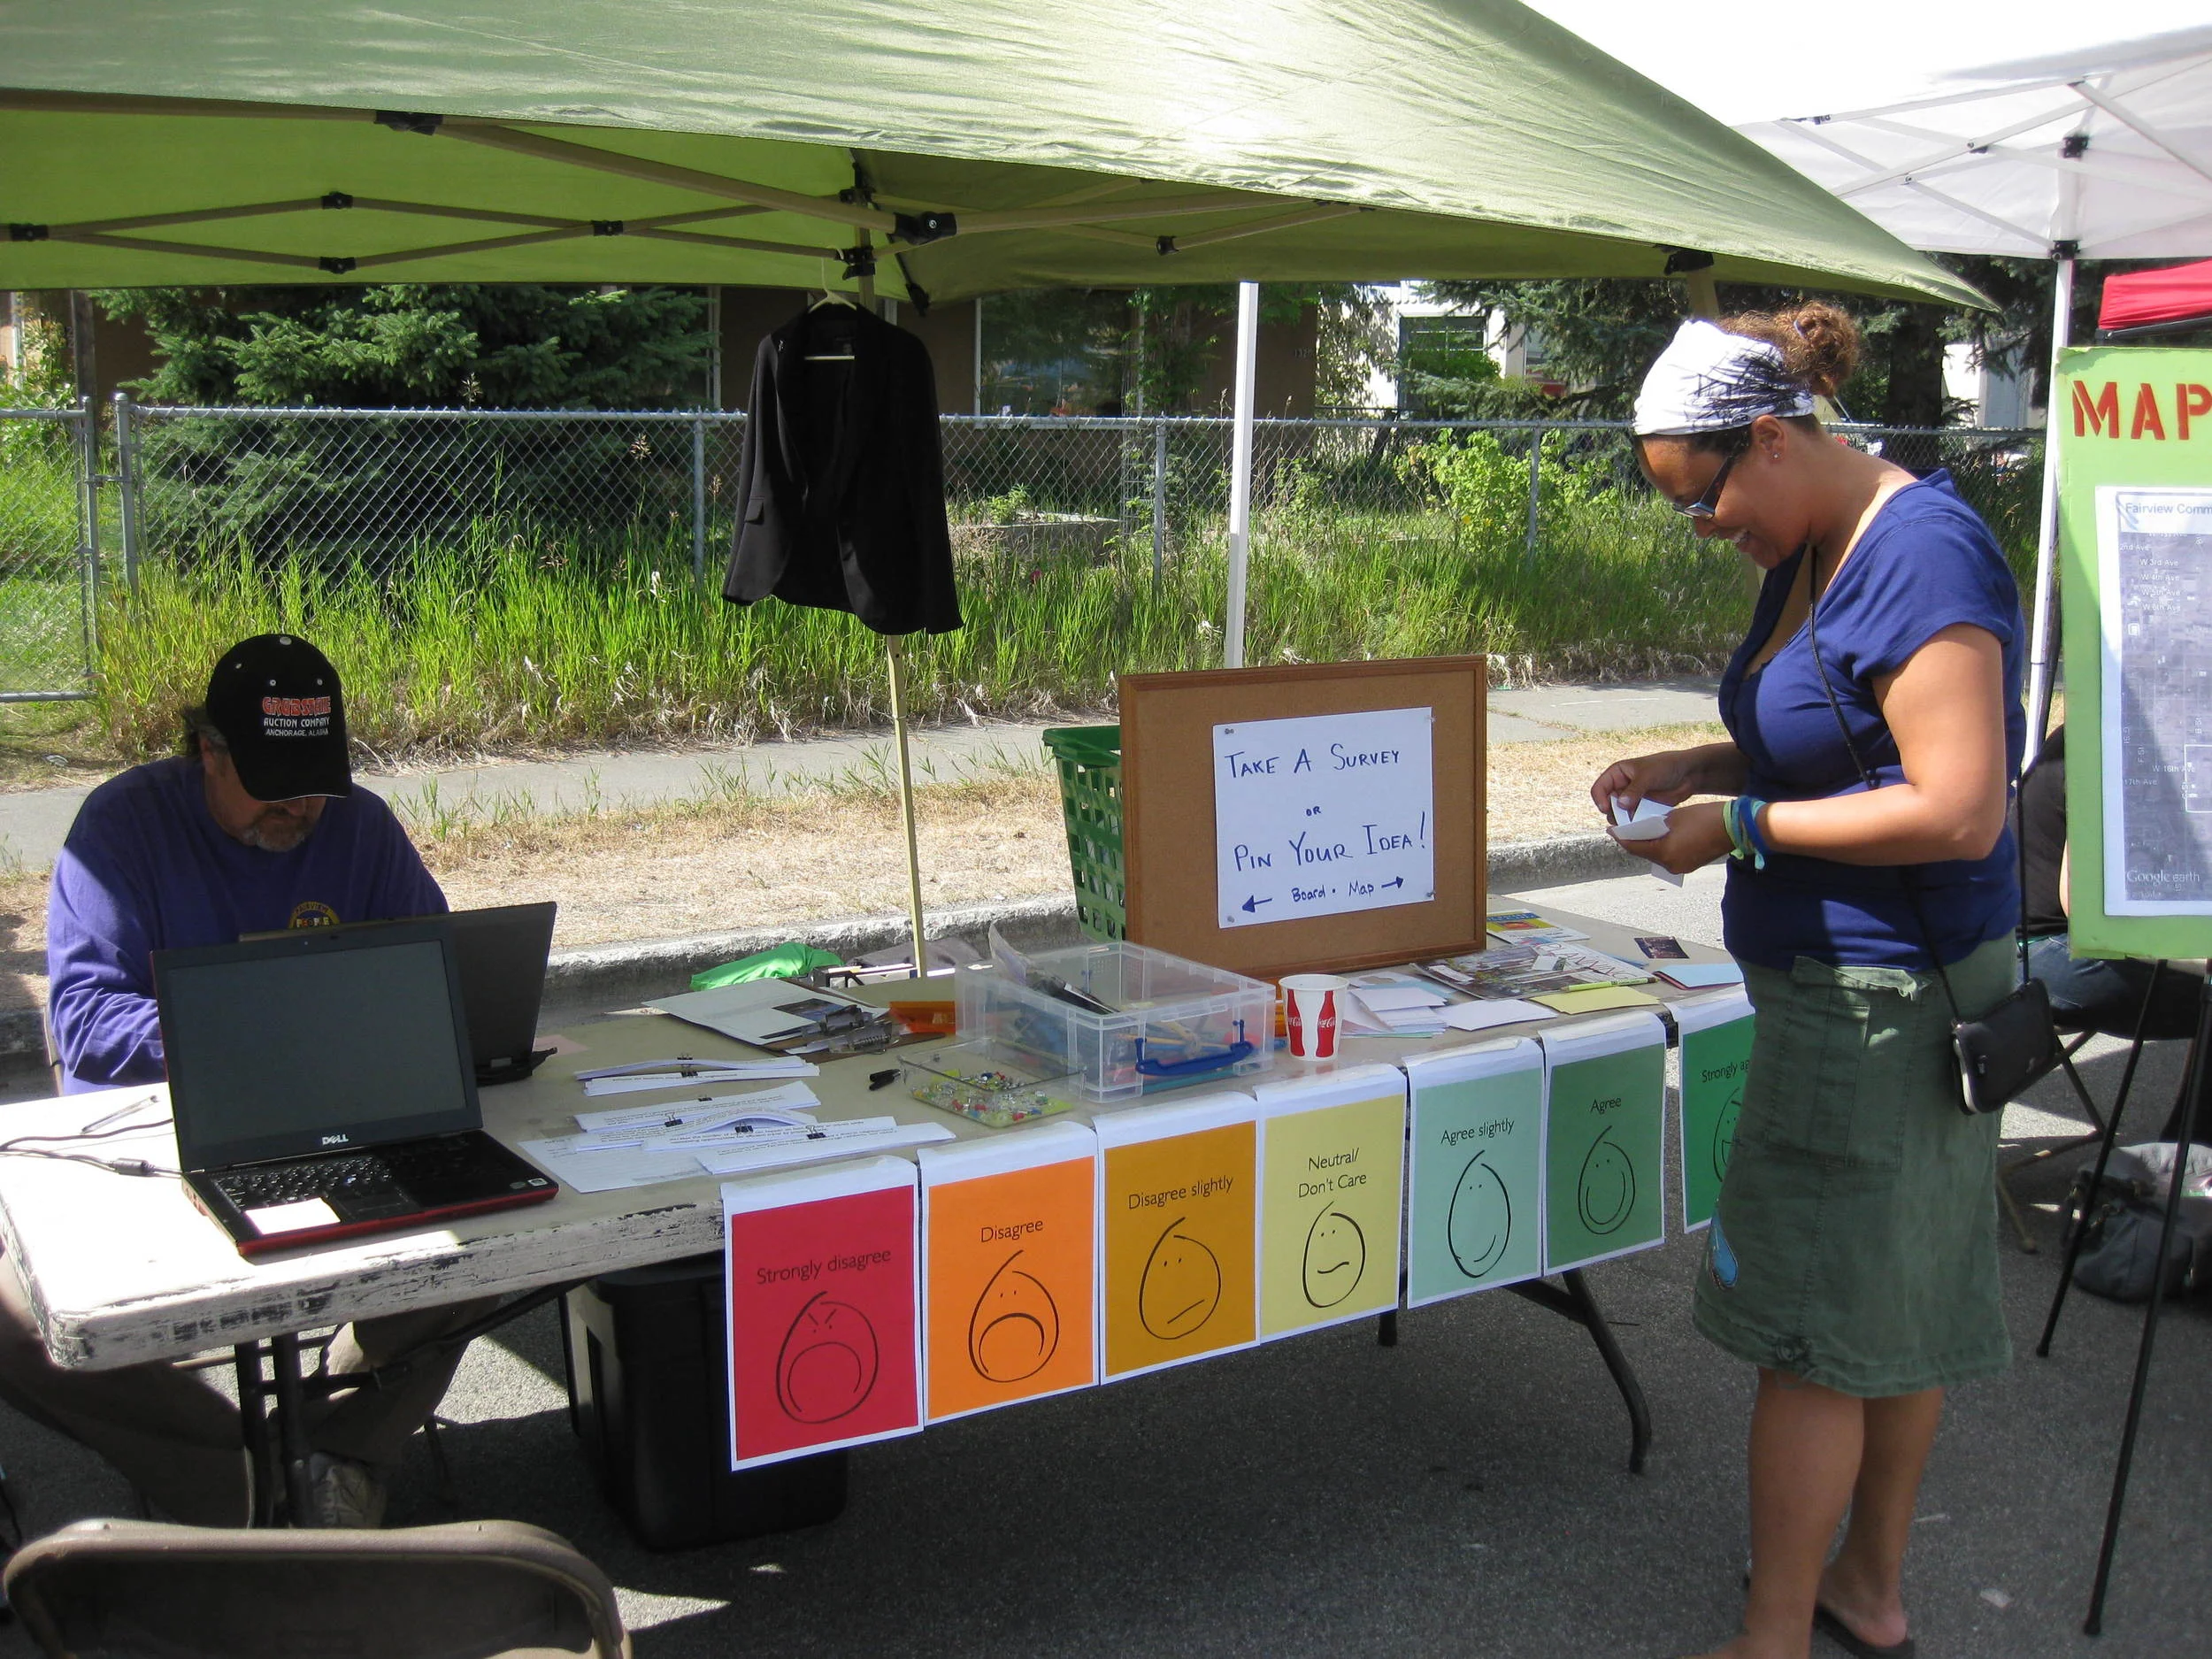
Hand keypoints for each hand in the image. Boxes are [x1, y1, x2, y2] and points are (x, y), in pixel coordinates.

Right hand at [1590, 750, 1700, 821]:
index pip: (1599, 788)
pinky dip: (1634, 824)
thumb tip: (1620, 805)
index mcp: (1617, 774)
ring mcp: (1631, 799)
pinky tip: (1640, 826)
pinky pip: (1632, 819)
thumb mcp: (1647, 776)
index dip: (1600, 799)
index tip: (1607, 809)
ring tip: (1631, 824)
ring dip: (1623, 821)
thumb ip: (1634, 790)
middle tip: (1621, 820)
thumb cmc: (1665, 767)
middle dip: (1612, 813)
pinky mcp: (1642, 808)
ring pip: (1619, 814)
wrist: (1687, 774)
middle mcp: (1621, 787)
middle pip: (1607, 804)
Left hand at [1609, 800, 1733, 875]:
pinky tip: (1660, 837)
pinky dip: (1663, 847)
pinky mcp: (1690, 865)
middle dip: (1635, 841)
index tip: (1611, 829)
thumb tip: (1642, 828)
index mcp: (1664, 853)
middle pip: (1645, 853)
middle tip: (1625, 829)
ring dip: (1649, 845)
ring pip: (1657, 855)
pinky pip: (1670, 857)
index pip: (1634, 847)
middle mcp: (1671, 865)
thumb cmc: (1704, 818)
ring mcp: (1681, 867)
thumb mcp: (1674, 817)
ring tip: (1641, 831)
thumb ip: (1653, 824)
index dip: (1621, 838)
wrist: (1735, 827)